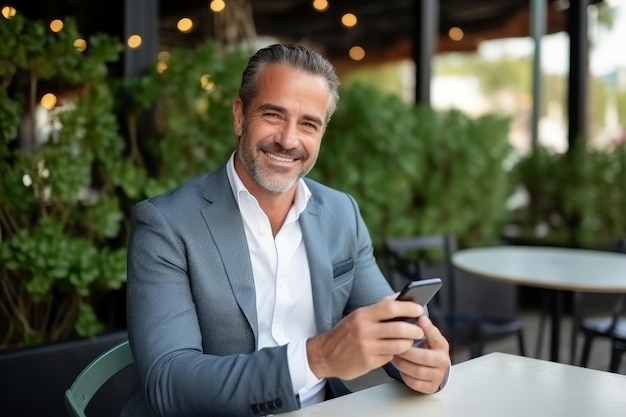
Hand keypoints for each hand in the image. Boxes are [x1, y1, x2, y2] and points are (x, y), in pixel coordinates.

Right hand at [306, 295, 424, 380]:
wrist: (324, 354)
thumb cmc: (345, 333)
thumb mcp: (359, 315)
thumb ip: (379, 307)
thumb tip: (400, 297)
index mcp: (363, 315)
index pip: (391, 307)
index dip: (408, 308)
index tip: (419, 309)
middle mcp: (364, 330)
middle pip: (400, 328)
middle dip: (415, 329)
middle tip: (419, 330)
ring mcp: (367, 348)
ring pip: (399, 345)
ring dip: (408, 343)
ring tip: (409, 341)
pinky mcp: (368, 363)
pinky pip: (390, 357)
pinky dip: (394, 354)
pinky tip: (391, 351)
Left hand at [391, 315, 450, 393]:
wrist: (433, 369)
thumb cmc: (427, 349)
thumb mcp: (428, 336)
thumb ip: (423, 326)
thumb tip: (417, 314)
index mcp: (442, 346)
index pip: (435, 337)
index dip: (427, 329)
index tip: (419, 320)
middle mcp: (443, 361)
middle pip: (424, 357)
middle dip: (407, 352)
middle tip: (395, 345)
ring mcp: (437, 376)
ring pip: (418, 371)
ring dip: (403, 363)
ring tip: (394, 356)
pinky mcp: (430, 387)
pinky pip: (415, 382)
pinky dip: (404, 375)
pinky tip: (400, 367)